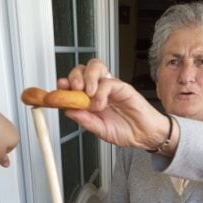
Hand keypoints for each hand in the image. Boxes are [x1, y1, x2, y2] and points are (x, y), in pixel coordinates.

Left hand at [57, 59, 173, 151]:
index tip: (58, 88)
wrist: (143, 135)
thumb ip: (84, 120)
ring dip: (87, 77)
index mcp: (89, 99)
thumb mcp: (99, 130)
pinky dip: (101, 92)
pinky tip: (100, 104)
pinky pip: (108, 82)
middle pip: (82, 70)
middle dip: (74, 77)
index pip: (73, 84)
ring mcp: (110, 87)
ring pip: (95, 67)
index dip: (65, 84)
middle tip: (74, 90)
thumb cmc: (124, 131)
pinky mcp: (122, 87)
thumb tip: (68, 111)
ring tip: (87, 94)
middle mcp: (98, 89)